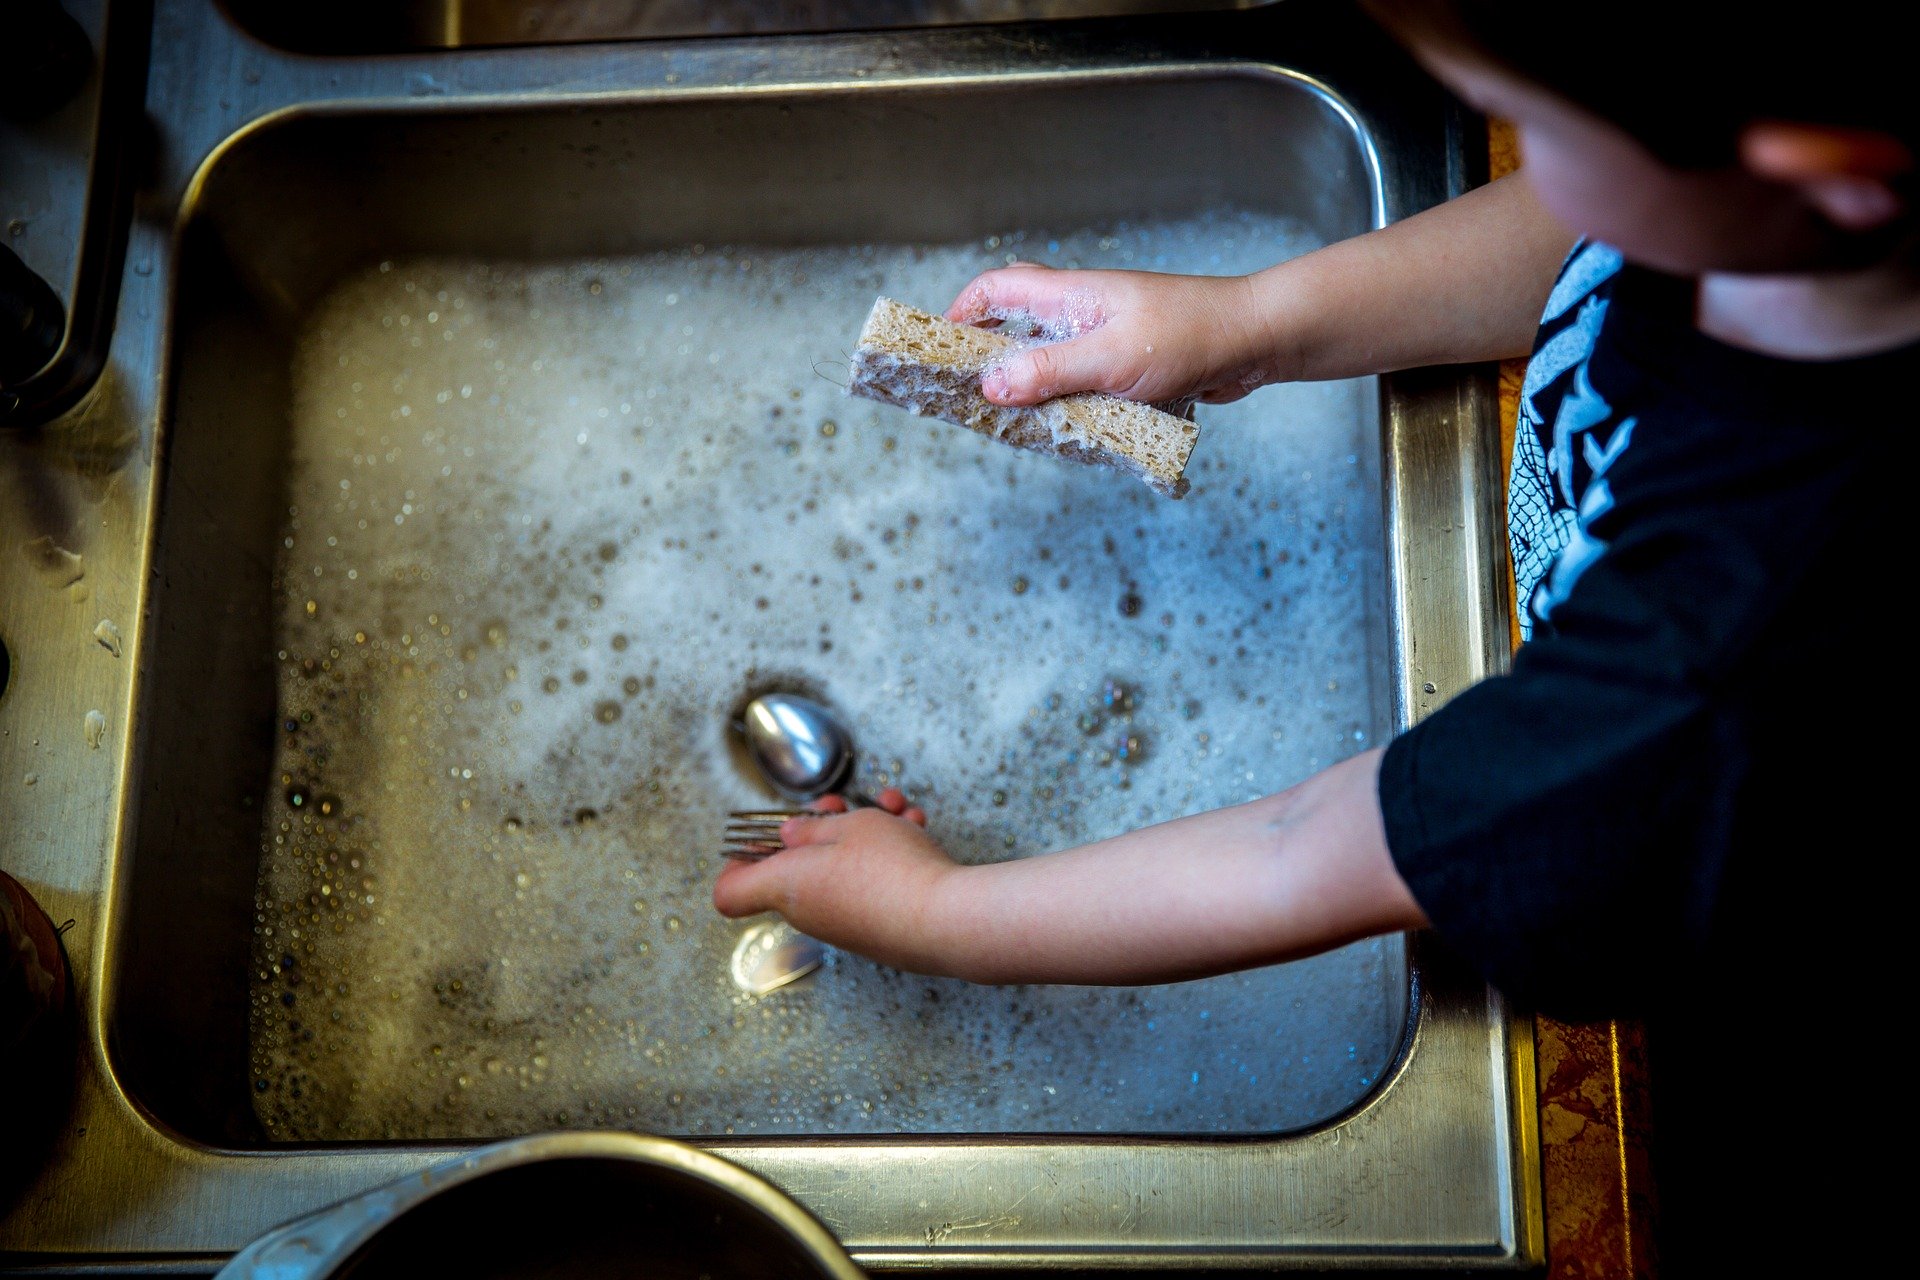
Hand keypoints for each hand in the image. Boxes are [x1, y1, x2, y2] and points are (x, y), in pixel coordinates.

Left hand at [712, 789, 962, 974]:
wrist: (946, 920)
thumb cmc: (890, 870)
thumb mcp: (847, 826)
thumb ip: (811, 828)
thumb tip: (789, 838)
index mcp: (785, 886)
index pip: (730, 893)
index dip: (736, 862)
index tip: (759, 836)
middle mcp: (809, 912)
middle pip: (795, 867)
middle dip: (820, 826)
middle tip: (840, 805)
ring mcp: (845, 924)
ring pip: (841, 868)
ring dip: (865, 832)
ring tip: (894, 808)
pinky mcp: (878, 929)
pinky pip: (870, 885)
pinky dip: (889, 855)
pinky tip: (915, 828)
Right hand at [946, 263, 1286, 407]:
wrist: (1255, 341)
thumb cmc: (1190, 336)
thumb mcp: (1110, 359)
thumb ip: (1049, 372)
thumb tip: (990, 384)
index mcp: (1071, 296)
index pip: (998, 288)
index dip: (962, 313)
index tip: (938, 350)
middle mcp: (1082, 314)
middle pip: (1016, 327)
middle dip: (988, 359)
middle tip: (968, 398)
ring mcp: (1104, 339)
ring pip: (1048, 362)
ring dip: (1029, 391)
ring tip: (1011, 425)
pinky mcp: (1125, 367)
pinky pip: (1080, 386)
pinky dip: (1066, 406)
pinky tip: (1064, 432)